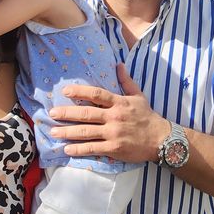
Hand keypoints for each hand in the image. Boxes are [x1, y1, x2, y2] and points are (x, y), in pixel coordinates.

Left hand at [49, 63, 170, 162]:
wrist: (161, 139)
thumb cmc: (148, 117)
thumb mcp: (138, 96)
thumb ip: (126, 81)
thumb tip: (118, 64)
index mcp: (119, 103)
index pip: (97, 94)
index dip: (80, 92)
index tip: (65, 91)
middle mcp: (114, 117)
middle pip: (86, 114)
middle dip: (66, 114)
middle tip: (51, 114)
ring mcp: (113, 134)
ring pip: (86, 132)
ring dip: (68, 132)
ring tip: (53, 132)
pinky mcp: (114, 148)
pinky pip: (93, 149)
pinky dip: (79, 149)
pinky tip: (67, 149)